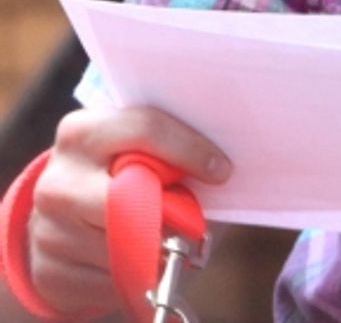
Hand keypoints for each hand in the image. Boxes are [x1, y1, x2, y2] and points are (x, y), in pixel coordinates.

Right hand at [24, 105, 230, 316]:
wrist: (60, 224)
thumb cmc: (120, 178)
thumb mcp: (137, 152)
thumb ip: (170, 154)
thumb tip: (222, 169)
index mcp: (83, 131)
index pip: (145, 129)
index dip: (190, 150)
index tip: (222, 171)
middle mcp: (59, 178)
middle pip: (130, 198)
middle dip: (170, 212)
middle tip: (197, 221)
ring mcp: (48, 229)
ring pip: (124, 247)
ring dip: (157, 250)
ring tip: (167, 241)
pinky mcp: (49, 272)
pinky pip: (110, 281)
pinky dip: (136, 277)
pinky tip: (137, 263)